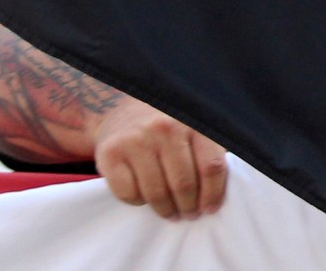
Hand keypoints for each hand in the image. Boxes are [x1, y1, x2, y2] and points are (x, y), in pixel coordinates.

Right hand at [91, 99, 226, 219]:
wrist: (124, 110)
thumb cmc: (167, 127)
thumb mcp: (194, 128)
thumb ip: (208, 153)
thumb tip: (216, 197)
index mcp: (193, 123)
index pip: (211, 167)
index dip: (212, 194)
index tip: (210, 209)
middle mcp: (164, 129)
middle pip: (183, 184)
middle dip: (188, 207)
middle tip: (189, 214)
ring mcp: (136, 140)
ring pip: (156, 193)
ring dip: (166, 210)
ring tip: (171, 212)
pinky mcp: (110, 154)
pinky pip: (128, 194)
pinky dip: (138, 203)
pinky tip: (145, 198)